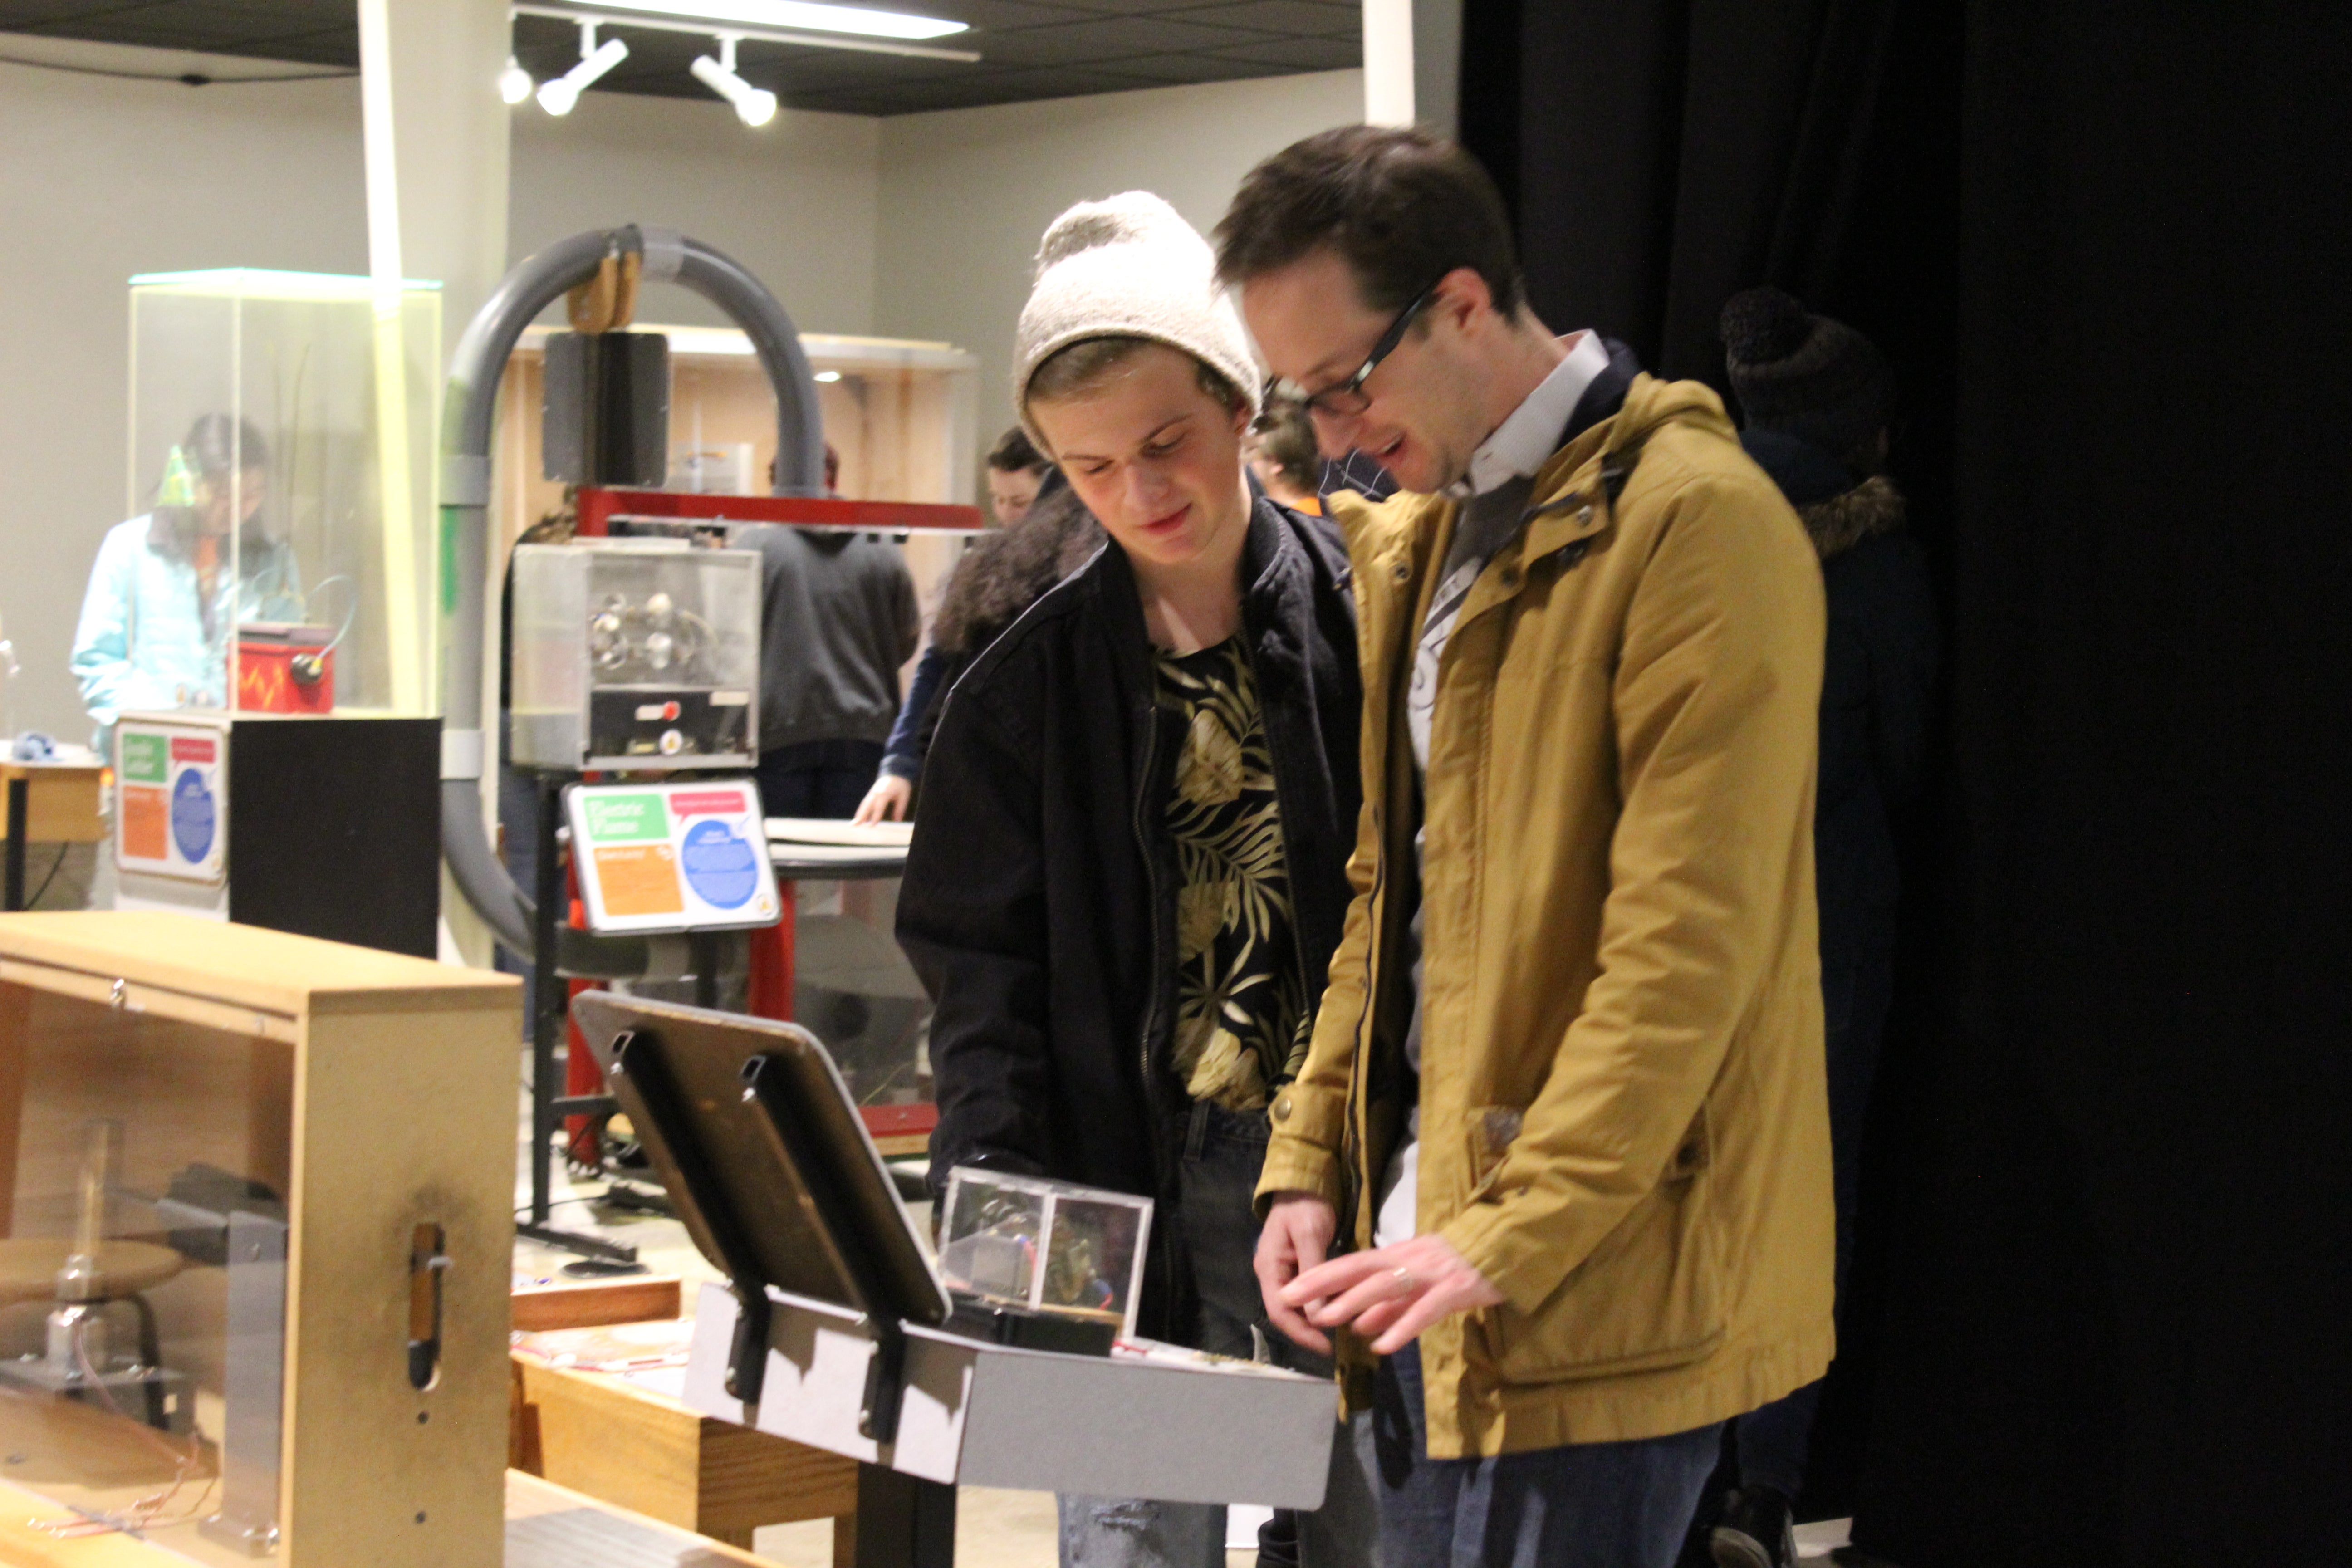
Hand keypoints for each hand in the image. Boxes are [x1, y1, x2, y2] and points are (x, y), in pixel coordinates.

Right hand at [853, 774, 911, 824]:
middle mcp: (876, 793)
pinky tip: (859, 818)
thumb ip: (900, 809)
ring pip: (864, 804)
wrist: (896, 772)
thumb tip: (897, 821)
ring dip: (859, 814)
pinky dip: (861, 810)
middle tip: (855, 825)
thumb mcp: (904, 796)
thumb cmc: (901, 785)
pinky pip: (865, 803)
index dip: (875, 816)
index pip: (879, 806)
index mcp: (884, 793)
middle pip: (867, 805)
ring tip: (854, 824)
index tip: (872, 825)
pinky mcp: (871, 793)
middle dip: (861, 815)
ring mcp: (872, 792)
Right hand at [1254, 1193, 1337, 1353]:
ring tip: (1335, 1333)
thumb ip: (1312, 1272)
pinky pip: (1302, 1294)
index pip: (1279, 1311)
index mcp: (1269, 1266)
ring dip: (1311, 1321)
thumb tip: (1316, 1314)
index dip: (1300, 1332)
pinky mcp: (1294, 1267)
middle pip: (1284, 1313)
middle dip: (1306, 1331)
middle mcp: (1270, 1273)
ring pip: (1293, 1306)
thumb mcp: (1310, 1235)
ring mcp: (1281, 1270)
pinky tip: (1333, 1311)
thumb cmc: (1306, 1205)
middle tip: (1333, 1344)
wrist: (1304, 1182)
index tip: (1324, 1347)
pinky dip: (1315, 1306)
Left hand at [1282, 1232, 1504, 1354]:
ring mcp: (1431, 1274)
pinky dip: (1403, 1326)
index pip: (1352, 1262)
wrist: (1505, 1249)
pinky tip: (1383, 1345)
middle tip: (1292, 1298)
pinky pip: (1424, 1309)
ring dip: (1355, 1302)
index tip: (1289, 1288)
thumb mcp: (1420, 1282)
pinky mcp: (1455, 1290)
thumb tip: (1360, 1326)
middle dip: (1324, 1283)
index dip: (1320, 1275)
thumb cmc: (1459, 1267)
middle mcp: (1409, 1260)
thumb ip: (1392, 1305)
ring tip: (1328, 1319)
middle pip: (1360, 1268)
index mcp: (1399, 1255)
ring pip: (1387, 1285)